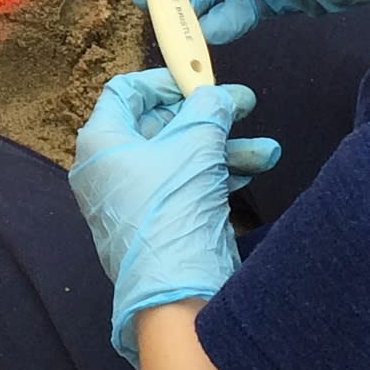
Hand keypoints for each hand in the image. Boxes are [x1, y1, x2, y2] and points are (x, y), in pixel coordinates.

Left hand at [68, 71, 277, 362]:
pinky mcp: (155, 223)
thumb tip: (216, 95)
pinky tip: (255, 170)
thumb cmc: (172, 207)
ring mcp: (132, 198)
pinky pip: (184, 186)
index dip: (163, 80)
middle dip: (207, 116)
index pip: (125, 92)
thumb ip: (207, 110)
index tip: (199, 78)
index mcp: (102, 142)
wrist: (176, 292)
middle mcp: (110, 168)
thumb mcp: (195, 146)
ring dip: (224, 148)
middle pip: (159, 125)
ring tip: (267, 149)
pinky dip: (216, 175)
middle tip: (245, 104)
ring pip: (179, 158)